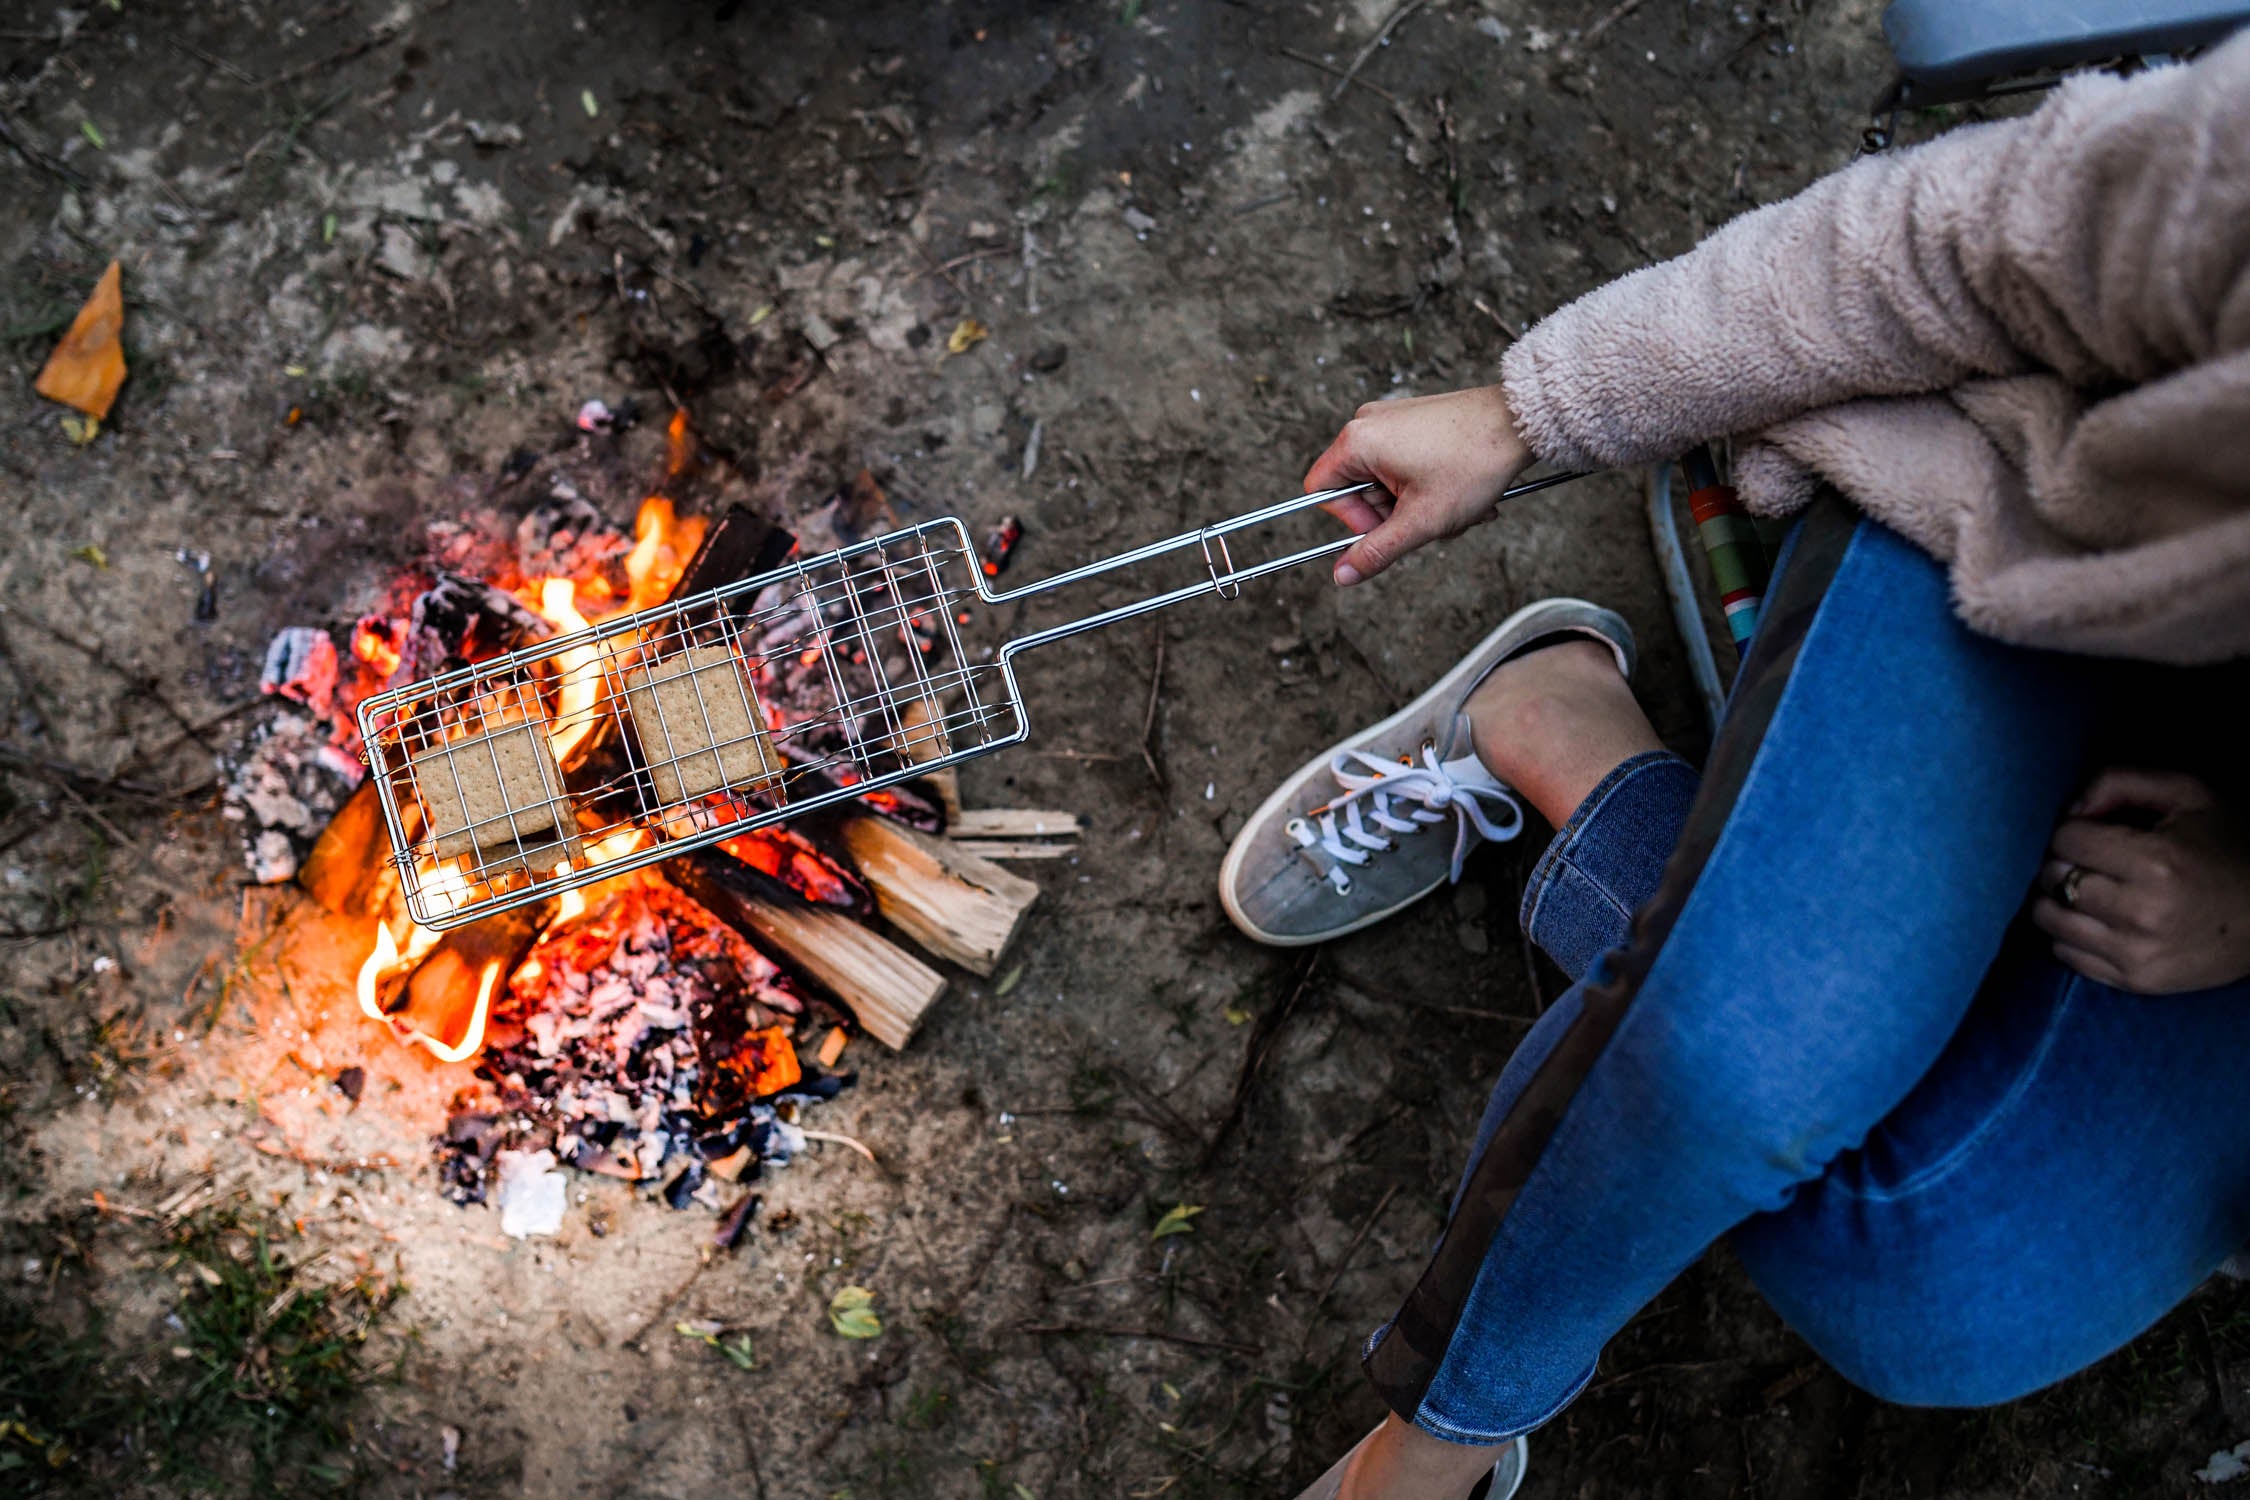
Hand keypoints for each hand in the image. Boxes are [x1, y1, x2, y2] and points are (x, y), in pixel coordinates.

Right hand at [1303, 385, 1530, 585]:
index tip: (1389, 527)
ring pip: (1387, 482)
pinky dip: (1428, 486)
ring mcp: (1391, 419)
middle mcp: (1367, 423)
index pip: (1322, 492)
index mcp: (1357, 442)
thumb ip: (1377, 551)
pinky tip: (1459, 492)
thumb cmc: (1473, 462)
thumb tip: (1343, 574)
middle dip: (1395, 515)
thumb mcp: (1422, 520)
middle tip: (1432, 521)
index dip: (1352, 521)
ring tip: (1456, 508)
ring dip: (1418, 505)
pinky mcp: (1413, 420)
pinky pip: (1404, 465)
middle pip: (1358, 490)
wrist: (1520, 422)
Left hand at [2032, 768, 2249, 993]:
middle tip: (2087, 862)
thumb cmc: (2229, 847)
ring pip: (2050, 919)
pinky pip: (2067, 954)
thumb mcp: (2188, 795)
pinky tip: (2093, 921)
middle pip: (2054, 878)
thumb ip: (2120, 782)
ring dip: (2055, 900)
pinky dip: (2069, 934)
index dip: (2073, 830)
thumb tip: (2071, 808)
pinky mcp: (2137, 981)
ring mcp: (2137, 952)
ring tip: (2083, 890)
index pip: (2066, 840)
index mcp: (2156, 862)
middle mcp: (2142, 912)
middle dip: (2063, 862)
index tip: (2091, 834)